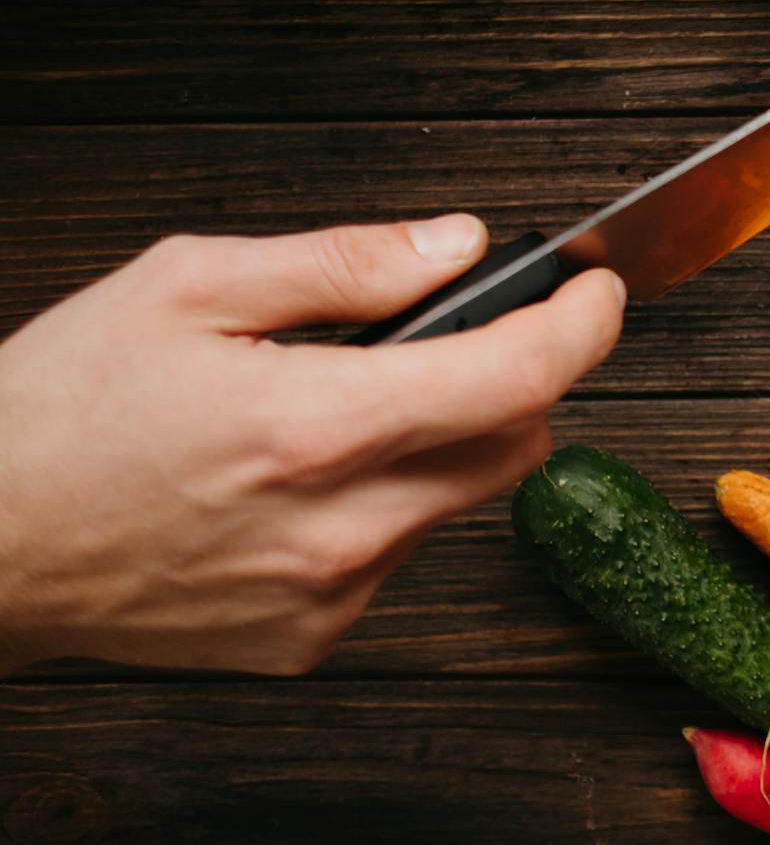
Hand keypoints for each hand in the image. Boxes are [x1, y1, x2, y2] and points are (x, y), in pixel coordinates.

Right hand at [0, 216, 623, 674]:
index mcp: (312, 425)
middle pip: (513, 443)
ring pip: (457, 500)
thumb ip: (344, 265)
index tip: (598, 293)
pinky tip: (297, 483)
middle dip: (509, 379)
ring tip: (335, 411)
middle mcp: (335, 525)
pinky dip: (383, 507)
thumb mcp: (188, 286)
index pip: (516, 377)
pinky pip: (396, 557)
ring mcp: (324, 594)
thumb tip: (458, 244)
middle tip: (445, 341)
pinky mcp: (304, 640)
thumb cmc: (55, 410)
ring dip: (439, 444)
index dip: (580, 326)